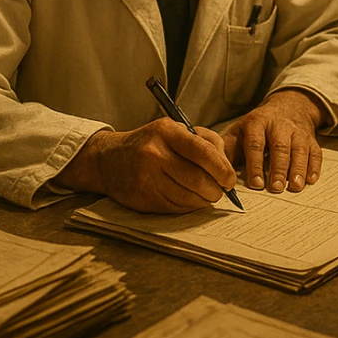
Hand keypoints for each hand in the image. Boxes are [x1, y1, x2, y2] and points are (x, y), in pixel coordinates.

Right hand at [57, 119, 235, 213]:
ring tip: (207, 193)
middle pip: (198, 179)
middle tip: (221, 189)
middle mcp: (155, 155)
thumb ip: (204, 140)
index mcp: (166, 132)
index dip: (223, 168)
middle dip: (217, 189)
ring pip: (190, 198)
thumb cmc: (150, 143)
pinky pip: (178, 208)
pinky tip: (190, 198)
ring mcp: (148, 179)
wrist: (108, 160)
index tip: (230, 178)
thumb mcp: (174, 130)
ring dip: (205, 200)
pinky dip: (190, 206)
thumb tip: (227, 165)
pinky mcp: (145, 199)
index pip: (203, 152)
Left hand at [222, 89, 323, 193]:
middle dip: (278, 168)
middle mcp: (279, 126)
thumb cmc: (258, 126)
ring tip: (295, 186)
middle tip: (276, 188)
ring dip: (298, 169)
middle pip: (280, 147)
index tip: (256, 184)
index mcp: (257, 123)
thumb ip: (228, 149)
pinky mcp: (311, 139)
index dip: (256, 165)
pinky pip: (315, 152)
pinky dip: (314, 166)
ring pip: (299, 149)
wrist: (288, 106)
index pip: (256, 144)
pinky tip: (311, 180)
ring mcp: (297, 132)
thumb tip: (216, 169)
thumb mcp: (240, 131)